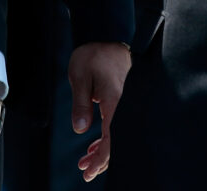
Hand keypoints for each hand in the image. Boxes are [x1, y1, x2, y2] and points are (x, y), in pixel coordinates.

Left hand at [68, 41, 130, 182]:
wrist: (106, 35)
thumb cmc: (93, 53)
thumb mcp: (80, 76)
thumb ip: (80, 104)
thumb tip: (81, 130)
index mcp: (116, 100)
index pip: (112, 140)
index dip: (101, 160)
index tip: (88, 172)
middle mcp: (125, 104)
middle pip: (118, 142)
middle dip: (101, 160)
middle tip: (84, 170)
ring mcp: (126, 102)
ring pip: (119, 134)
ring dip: (103, 150)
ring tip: (85, 159)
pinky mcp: (123, 99)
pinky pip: (118, 123)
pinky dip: (107, 136)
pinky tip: (95, 142)